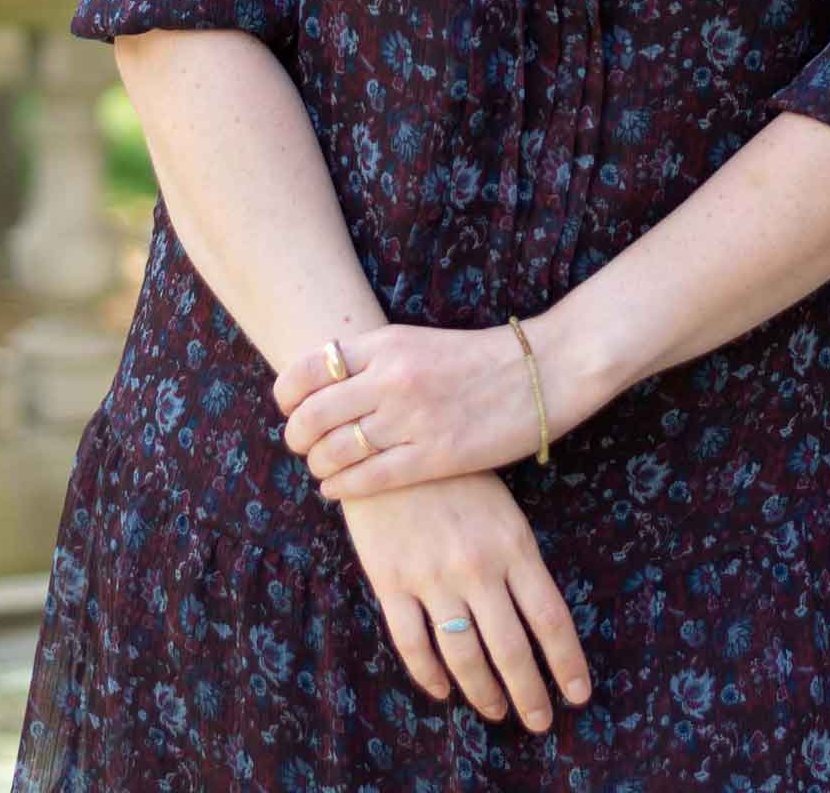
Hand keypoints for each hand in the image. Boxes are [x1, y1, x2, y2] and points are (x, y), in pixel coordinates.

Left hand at [272, 322, 551, 501]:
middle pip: (312, 414)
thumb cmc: (479, 357)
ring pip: (335, 451)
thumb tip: (325, 384)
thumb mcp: (419, 341)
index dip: (287, 393)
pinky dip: (341, 486)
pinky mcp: (434, 457)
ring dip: (317, 464)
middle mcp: (392, 379)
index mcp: (387, 344)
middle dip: (296, 435)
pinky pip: (368, 479)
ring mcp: (412, 419)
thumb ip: (374, 360)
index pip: (310, 368)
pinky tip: (335, 488)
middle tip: (300, 444)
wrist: (542, 370)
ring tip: (320, 468)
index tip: (287, 406)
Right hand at [337, 471, 592, 727]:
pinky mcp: (390, 580)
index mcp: (513, 543)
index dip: (567, 663)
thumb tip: (540, 617)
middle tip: (541, 722)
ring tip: (496, 711)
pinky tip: (442, 690)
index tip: (578, 695)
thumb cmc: (454, 469)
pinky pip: (412, 644)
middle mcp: (477, 566)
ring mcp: (432, 576)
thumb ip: (518, 558)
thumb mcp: (502, 505)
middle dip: (530, 695)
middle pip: (512, 649)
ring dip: (484, 693)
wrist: (387, 437)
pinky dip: (429, 676)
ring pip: (463, 657)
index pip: (551, 619)